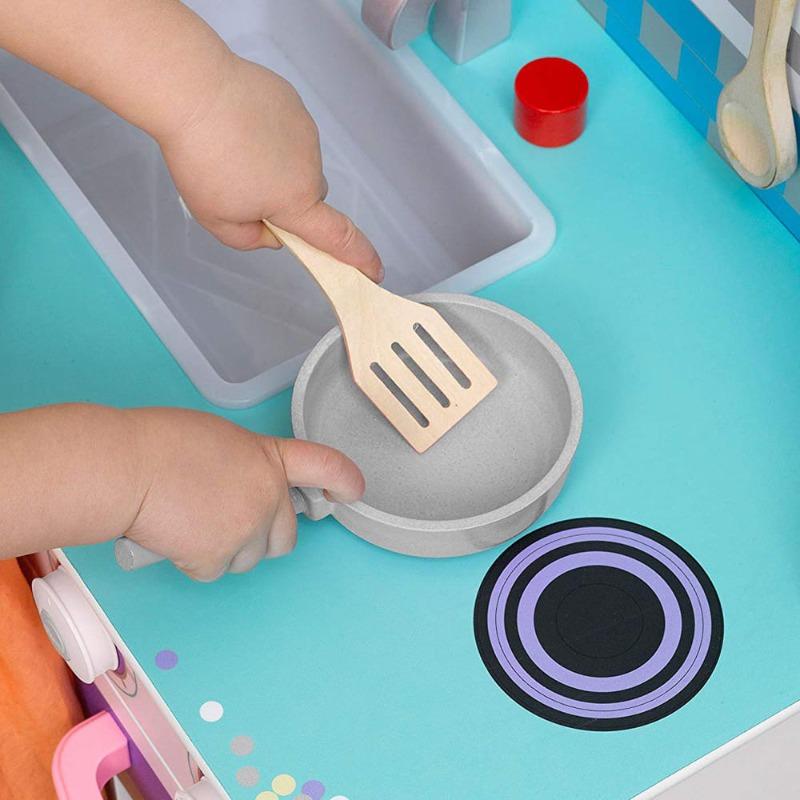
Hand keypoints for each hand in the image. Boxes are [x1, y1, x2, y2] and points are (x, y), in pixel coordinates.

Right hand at [125, 408, 363, 580]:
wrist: (125, 468)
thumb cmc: (160, 443)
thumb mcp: (221, 439)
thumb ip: (248, 463)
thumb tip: (245, 485)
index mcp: (270, 459)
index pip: (325, 466)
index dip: (344, 480)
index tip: (351, 491)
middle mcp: (268, 496)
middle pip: (286, 536)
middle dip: (264, 534)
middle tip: (227, 518)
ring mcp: (245, 530)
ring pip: (250, 558)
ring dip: (228, 549)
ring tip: (191, 521)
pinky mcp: (216, 558)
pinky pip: (214, 571)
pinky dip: (195, 561)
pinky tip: (175, 536)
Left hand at [157, 54, 382, 280]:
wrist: (192, 89)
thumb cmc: (201, 156)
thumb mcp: (216, 219)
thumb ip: (248, 239)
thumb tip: (270, 234)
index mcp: (296, 201)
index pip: (337, 237)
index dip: (359, 257)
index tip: (375, 271)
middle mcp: (310, 168)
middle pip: (309, 197)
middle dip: (286, 201)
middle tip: (243, 190)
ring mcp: (304, 132)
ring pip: (297, 163)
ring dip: (275, 164)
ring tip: (233, 151)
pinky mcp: (292, 104)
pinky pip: (288, 131)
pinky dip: (269, 135)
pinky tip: (238, 126)